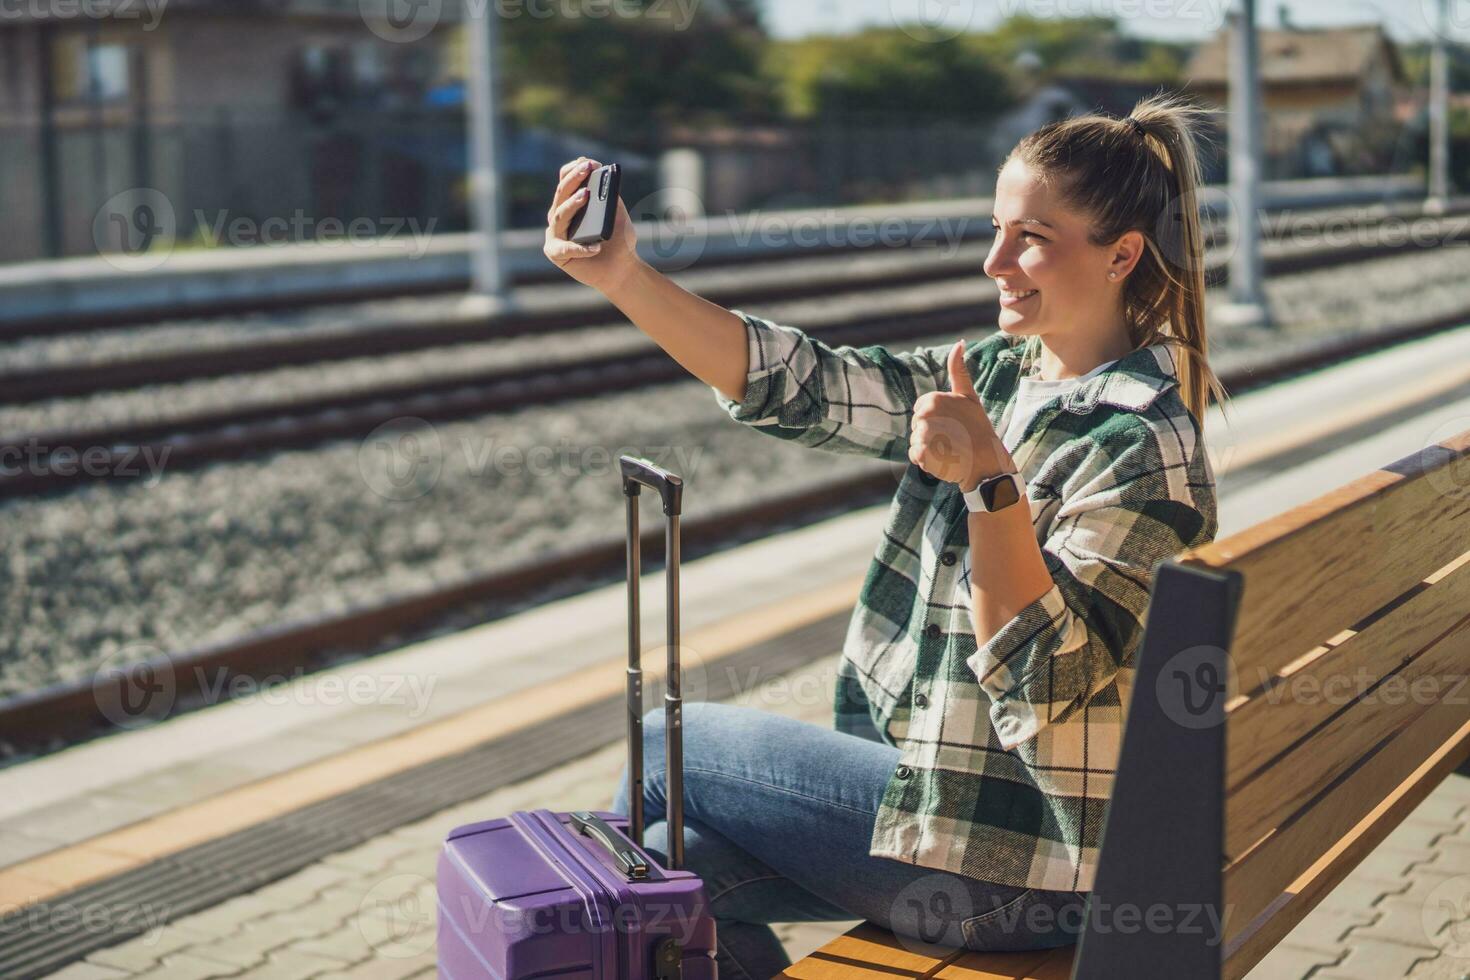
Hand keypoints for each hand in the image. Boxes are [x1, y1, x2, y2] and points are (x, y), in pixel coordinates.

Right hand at [543, 157, 642, 294]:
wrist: (621, 268)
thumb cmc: (618, 240)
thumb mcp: (617, 213)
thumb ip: (610, 195)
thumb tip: (605, 176)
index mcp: (570, 202)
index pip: (565, 180)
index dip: (574, 169)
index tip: (590, 162)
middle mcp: (559, 216)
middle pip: (561, 194)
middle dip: (574, 179)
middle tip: (586, 169)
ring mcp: (556, 234)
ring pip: (559, 216)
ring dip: (572, 205)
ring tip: (587, 195)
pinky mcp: (556, 254)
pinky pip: (565, 248)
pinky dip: (580, 248)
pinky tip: (595, 247)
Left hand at [908, 340, 1012, 491]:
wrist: (987, 462)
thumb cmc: (978, 428)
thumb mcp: (968, 395)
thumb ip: (959, 370)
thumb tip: (959, 343)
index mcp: (933, 399)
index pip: (920, 410)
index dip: (935, 419)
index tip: (952, 424)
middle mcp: (926, 415)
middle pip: (916, 426)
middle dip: (930, 434)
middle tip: (952, 438)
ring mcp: (923, 435)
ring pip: (915, 441)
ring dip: (929, 448)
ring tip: (949, 449)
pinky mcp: (922, 454)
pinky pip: (915, 457)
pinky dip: (926, 462)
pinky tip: (943, 459)